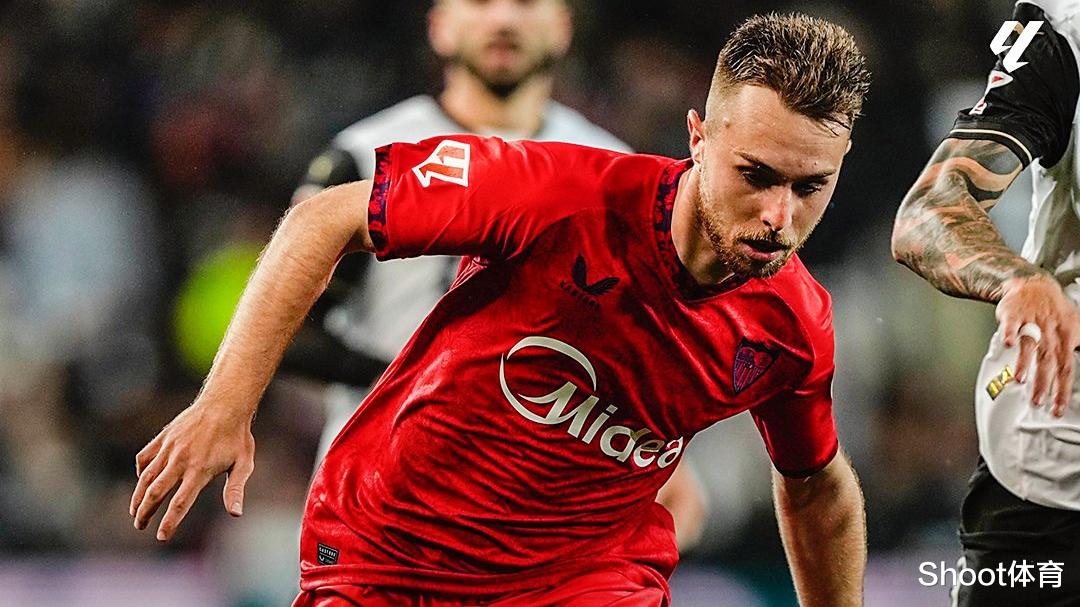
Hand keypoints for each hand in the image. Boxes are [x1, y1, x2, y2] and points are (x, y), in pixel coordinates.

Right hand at [130, 401, 254, 540]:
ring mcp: (169, 448)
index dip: (169, 522)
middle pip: (156, 492)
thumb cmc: (237, 436)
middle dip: (145, 513)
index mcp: (200, 470)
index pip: (180, 503)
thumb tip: (236, 514)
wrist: (225, 403)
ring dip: (138, 497)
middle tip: (139, 526)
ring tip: (135, 512)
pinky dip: (141, 471)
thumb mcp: (243, 463)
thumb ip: (236, 490)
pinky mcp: (163, 438)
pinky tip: (142, 481)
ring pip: (146, 477)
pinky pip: (145, 457)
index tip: (161, 537)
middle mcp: (180, 460)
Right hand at [998, 274, 1079, 414]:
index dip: (1062, 390)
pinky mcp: (1014, 314)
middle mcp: (1050, 332)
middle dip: (1043, 383)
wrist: (1035, 285)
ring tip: (1020, 380)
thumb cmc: (1054, 311)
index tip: (1056, 408)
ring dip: (1025, 362)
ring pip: (1029, 345)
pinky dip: (1009, 333)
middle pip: (1048, 361)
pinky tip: (1007, 344)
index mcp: (1065, 338)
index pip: (1066, 369)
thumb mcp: (1076, 327)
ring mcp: (1031, 322)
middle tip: (1037, 402)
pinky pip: (1011, 324)